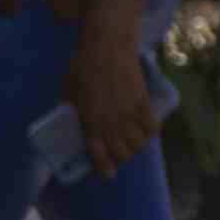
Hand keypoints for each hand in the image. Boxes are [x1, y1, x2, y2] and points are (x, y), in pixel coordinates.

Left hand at [69, 26, 156, 181]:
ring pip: (138, 143)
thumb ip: (72, 107)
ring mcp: (129, 112)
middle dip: (121, 157)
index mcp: (90, 119)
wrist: (108, 45)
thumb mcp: (68, 88)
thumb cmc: (83, 65)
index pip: (99, 152)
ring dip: (136, 147)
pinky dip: (150, 133)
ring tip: (132, 144)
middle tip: (118, 154)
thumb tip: (72, 118)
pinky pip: (151, 126)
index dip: (104, 167)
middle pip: (122, 152)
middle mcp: (111, 121)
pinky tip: (147, 132)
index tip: (108, 174)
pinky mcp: (143, 102)